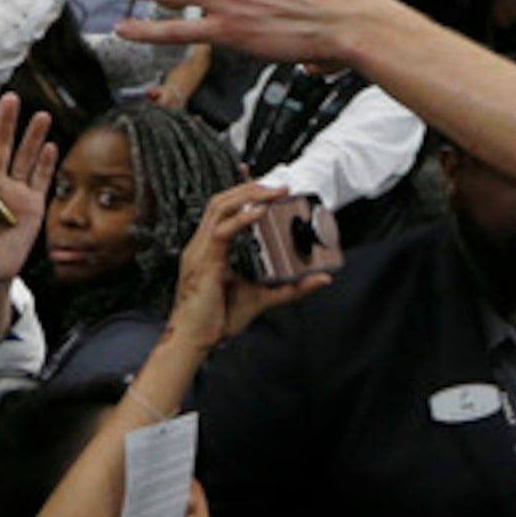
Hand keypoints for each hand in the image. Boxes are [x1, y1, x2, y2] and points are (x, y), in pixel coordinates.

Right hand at [165, 181, 331, 345]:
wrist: (193, 340)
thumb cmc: (216, 321)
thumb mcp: (263, 298)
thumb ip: (292, 288)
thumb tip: (322, 279)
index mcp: (210, 249)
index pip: (222, 209)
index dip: (239, 190)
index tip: (257, 176)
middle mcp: (201, 245)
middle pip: (220, 201)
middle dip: (249, 187)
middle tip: (279, 186)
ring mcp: (200, 251)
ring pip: (219, 208)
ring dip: (248, 196)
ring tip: (274, 192)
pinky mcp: (204, 263)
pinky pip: (222, 232)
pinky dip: (242, 220)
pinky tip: (260, 212)